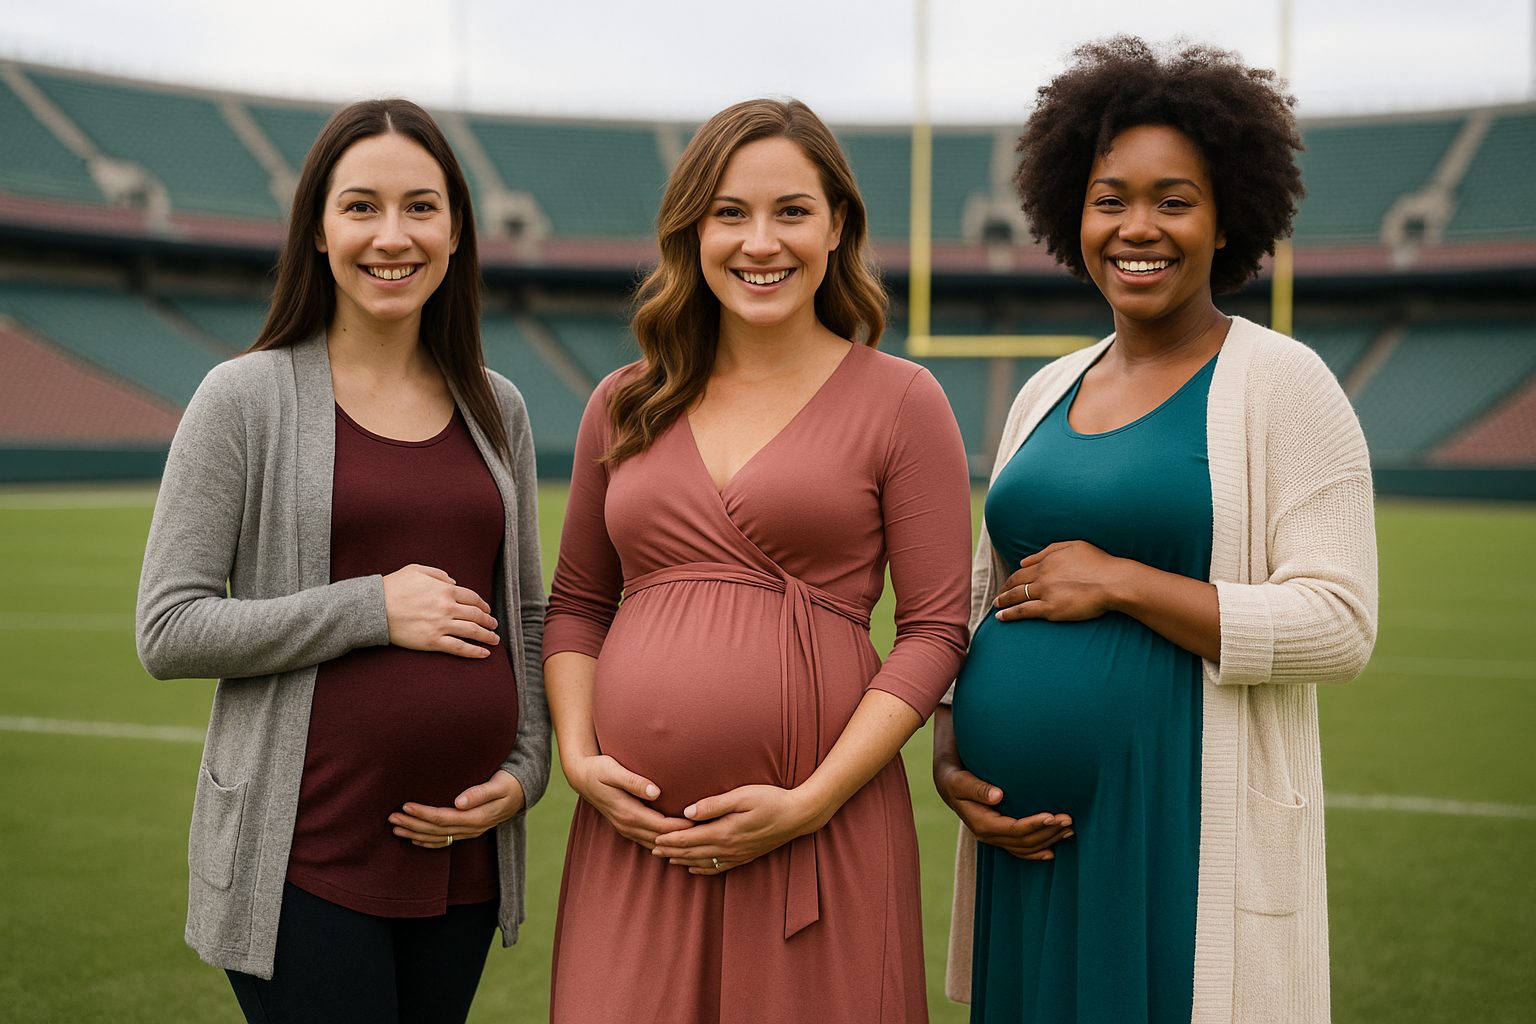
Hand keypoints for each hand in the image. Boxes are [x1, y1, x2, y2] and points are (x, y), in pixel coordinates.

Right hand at [382, 563, 499, 657]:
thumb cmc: (393, 587)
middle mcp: (447, 607)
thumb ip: (439, 574)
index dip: (483, 605)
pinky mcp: (433, 641)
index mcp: (445, 590)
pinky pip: (459, 648)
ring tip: (494, 640)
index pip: (473, 598)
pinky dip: (475, 652)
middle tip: (494, 626)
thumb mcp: (417, 570)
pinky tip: (484, 654)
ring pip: (472, 631)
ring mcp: (441, 625)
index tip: (487, 610)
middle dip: (489, 621)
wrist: (375, 607)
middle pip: (476, 615)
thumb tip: (454, 582)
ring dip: (487, 636)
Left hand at [390, 769, 526, 848]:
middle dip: (412, 824)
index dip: (422, 813)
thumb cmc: (510, 783)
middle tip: (391, 817)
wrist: (524, 792)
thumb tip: (459, 802)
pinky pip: (445, 841)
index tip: (405, 806)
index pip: (443, 818)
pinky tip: (414, 840)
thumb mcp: (499, 784)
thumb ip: (480, 793)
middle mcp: (471, 828)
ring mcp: (470, 832)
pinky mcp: (469, 831)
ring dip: (415, 834)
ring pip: (438, 838)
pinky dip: (428, 842)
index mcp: (476, 817)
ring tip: (395, 828)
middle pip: (436, 830)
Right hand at [564, 752, 692, 850]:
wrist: (581, 777)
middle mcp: (627, 825)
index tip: (702, 824)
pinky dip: (663, 842)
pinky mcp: (626, 826)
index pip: (661, 826)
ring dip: (674, 844)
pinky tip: (677, 841)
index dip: (682, 828)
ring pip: (654, 843)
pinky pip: (648, 840)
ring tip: (697, 841)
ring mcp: (626, 828)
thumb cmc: (599, 769)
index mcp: (628, 812)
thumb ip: (634, 781)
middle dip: (682, 839)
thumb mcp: (613, 771)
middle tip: (707, 835)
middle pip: (661, 839)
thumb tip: (656, 792)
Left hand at [651, 784, 818, 874]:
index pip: (690, 839)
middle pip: (693, 853)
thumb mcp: (742, 796)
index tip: (654, 837)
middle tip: (652, 849)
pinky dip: (703, 870)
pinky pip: (719, 868)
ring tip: (667, 858)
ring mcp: (738, 855)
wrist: (798, 816)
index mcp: (724, 832)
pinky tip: (694, 868)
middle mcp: (729, 848)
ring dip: (684, 861)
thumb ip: (713, 805)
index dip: (670, 839)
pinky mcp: (746, 857)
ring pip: (703, 863)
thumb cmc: (771, 800)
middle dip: (671, 851)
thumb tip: (687, 813)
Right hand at [931, 706, 1071, 859]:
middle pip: (1024, 841)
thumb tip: (998, 795)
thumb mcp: (960, 781)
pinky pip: (1020, 849)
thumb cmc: (955, 779)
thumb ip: (976, 788)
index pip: (1014, 829)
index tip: (1053, 815)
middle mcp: (989, 835)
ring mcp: (994, 838)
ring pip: (1025, 847)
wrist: (947, 785)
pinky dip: (1037, 851)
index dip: (1035, 825)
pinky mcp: (999, 835)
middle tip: (1069, 820)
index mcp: (981, 824)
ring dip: (1049, 840)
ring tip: (1069, 830)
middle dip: (1048, 832)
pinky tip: (1052, 850)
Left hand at [994, 540, 1126, 621]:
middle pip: (1016, 584)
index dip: (1012, 579)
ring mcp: (1045, 593)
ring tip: (996, 606)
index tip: (1008, 584)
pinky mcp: (1050, 609)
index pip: (1023, 571)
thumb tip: (1024, 561)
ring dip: (1003, 602)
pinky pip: (1024, 611)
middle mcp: (1042, 576)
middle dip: (1004, 590)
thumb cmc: (1098, 563)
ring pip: (1017, 597)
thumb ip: (1047, 551)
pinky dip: (1010, 614)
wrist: (1112, 581)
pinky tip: (1001, 617)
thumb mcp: (1073, 546)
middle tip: (998, 596)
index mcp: (1047, 562)